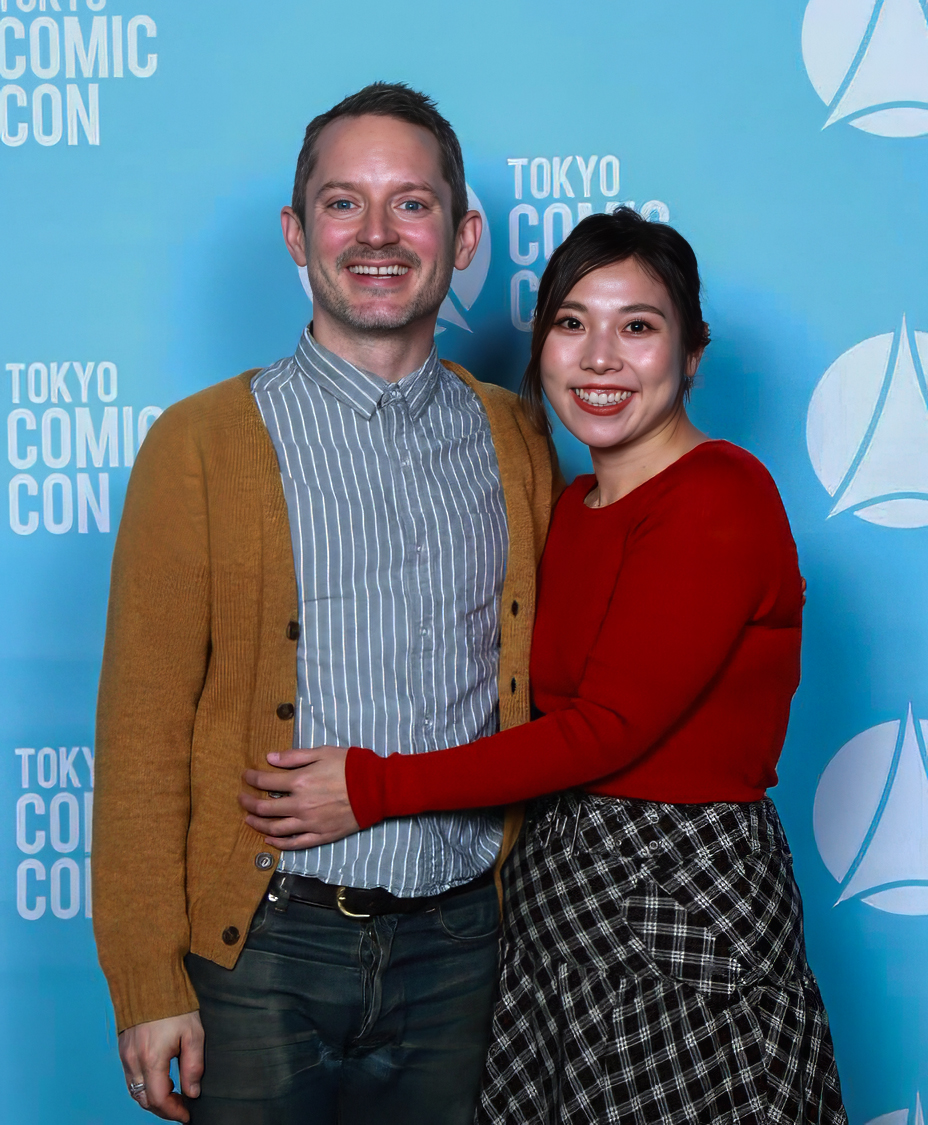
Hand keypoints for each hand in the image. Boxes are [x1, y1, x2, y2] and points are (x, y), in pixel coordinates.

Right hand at [118, 1012, 203, 1121]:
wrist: (151, 981)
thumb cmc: (176, 1006)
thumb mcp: (193, 1034)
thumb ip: (193, 1066)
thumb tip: (192, 1093)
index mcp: (152, 1058)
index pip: (158, 1099)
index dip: (173, 1111)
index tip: (186, 1114)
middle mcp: (134, 1060)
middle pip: (144, 1100)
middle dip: (163, 1108)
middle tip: (181, 1107)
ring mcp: (125, 1055)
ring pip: (135, 1091)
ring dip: (153, 1098)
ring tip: (173, 1094)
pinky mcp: (123, 1049)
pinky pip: (131, 1078)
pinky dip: (145, 1085)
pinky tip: (160, 1079)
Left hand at [240, 747, 360, 847]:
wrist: (377, 789)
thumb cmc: (351, 766)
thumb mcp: (323, 752)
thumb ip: (295, 756)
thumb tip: (270, 758)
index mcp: (300, 782)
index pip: (266, 781)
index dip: (252, 778)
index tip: (245, 776)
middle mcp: (300, 805)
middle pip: (265, 808)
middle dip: (249, 803)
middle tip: (242, 799)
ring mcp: (309, 823)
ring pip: (276, 828)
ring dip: (258, 824)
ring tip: (249, 819)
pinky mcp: (320, 836)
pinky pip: (295, 843)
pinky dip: (278, 843)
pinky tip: (269, 839)